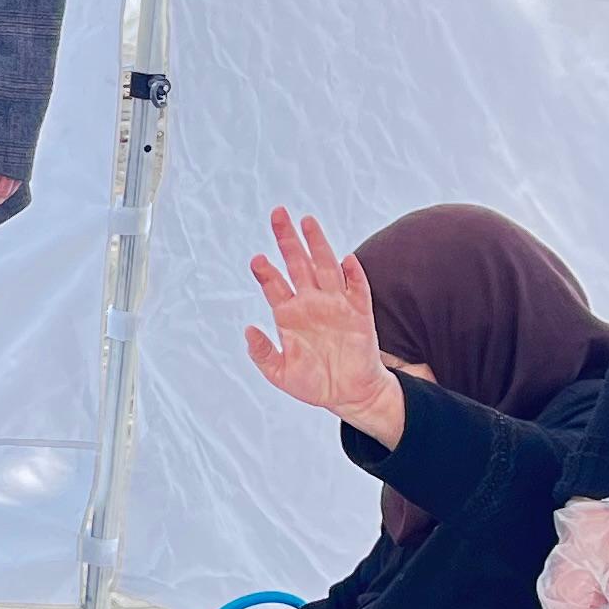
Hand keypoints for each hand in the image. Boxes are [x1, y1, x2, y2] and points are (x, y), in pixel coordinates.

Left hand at [243, 208, 403, 446]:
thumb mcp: (281, 374)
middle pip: (298, 264)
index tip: (257, 260)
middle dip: (287, 240)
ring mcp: (336, 305)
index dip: (265, 272)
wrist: (348, 395)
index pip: (274, 285)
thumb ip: (263, 354)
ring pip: (326, 267)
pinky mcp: (360, 315)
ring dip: (317, 245)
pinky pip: (358, 290)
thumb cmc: (314, 383)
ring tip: (307, 222)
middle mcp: (311, 303)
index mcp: (288, 314)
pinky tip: (347, 260)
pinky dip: (353, 275)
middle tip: (277, 214)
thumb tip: (248, 330)